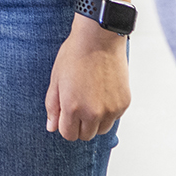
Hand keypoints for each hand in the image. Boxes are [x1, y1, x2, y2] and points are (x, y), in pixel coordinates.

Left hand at [44, 17, 130, 141]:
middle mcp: (93, 113)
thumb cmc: (75, 55)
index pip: (68, 135)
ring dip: (95, 121)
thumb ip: (53, 107)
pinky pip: (114, 118)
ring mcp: (111, 110)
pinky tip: (102, 93)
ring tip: (91, 99)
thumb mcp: (56, 80)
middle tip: (78, 105)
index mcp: (73, 108)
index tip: (66, 114)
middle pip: (85, 135)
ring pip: (101, 130)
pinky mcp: (124, 104)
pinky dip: (108, 111)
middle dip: (80, 125)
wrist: (99, 40)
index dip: (65, 125)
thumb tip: (52, 127)